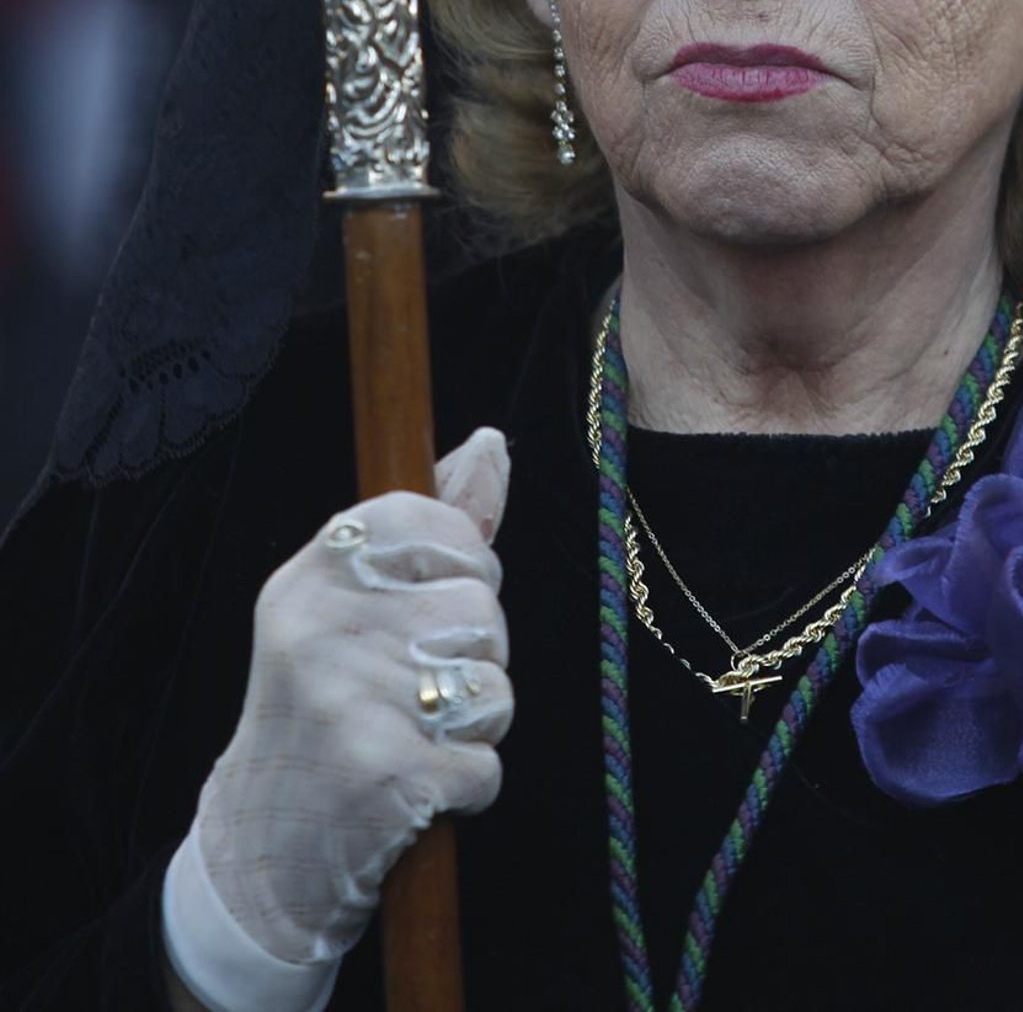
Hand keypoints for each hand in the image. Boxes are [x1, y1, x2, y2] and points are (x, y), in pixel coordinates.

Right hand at [163, 429, 511, 1001]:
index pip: (435, 522)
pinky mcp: (387, 775)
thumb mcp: (348, 604)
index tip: (437, 597)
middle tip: (415, 686)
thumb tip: (492, 441)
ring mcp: (352, 701)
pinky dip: (470, 785)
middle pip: (481, 609)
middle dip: (475, 654)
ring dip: (477, 722)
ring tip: (417, 733)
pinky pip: (487, 764)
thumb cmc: (321, 706)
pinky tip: (419, 788)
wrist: (261, 847)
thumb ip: (429, 524)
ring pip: (495, 687)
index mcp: (313, 574)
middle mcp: (323, 628)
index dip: (464, 562)